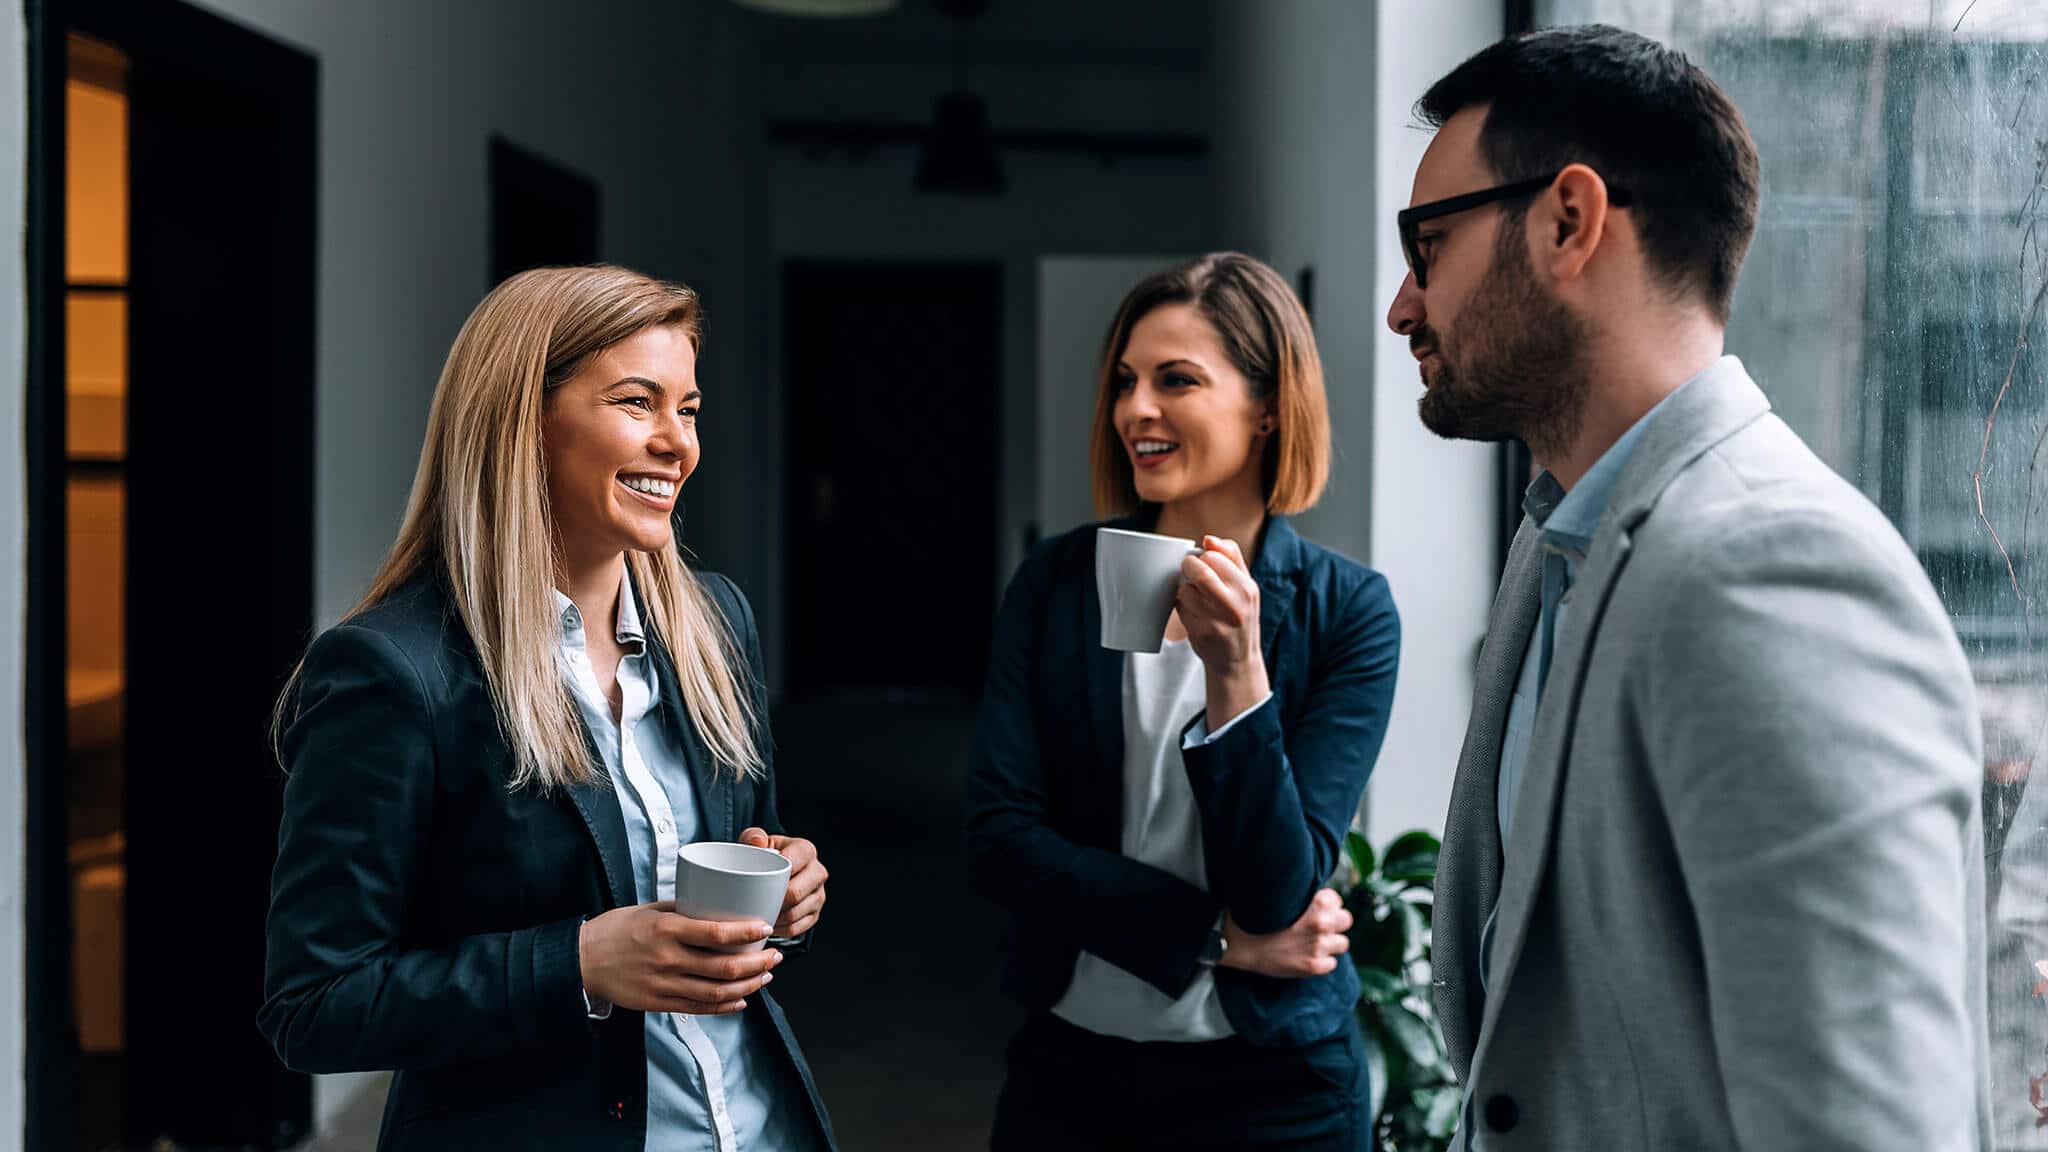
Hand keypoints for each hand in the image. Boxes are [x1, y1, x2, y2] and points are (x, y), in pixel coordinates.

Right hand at [577, 901, 781, 1014]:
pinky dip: (725, 1006)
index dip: (746, 932)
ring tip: (765, 976)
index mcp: (667, 930)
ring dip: (748, 986)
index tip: (765, 926)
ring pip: (717, 992)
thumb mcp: (649, 911)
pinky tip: (742, 999)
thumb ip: (682, 912)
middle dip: (757, 963)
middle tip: (775, 955)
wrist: (581, 961)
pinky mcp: (659, 1003)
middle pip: (724, 967)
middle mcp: (668, 959)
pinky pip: (699, 1008)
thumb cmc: (615, 930)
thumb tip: (716, 907)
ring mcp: (664, 985)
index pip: (716, 932)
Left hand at [739, 827, 827, 938]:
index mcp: (805, 850)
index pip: (793, 866)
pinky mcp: (815, 913)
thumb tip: (757, 842)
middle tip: (755, 905)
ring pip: (796, 913)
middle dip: (774, 902)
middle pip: (796, 893)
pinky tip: (768, 924)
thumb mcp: (756, 842)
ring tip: (759, 916)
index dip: (774, 879)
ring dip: (776, 918)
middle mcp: (817, 871)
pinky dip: (780, 929)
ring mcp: (819, 894)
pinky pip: (797, 928)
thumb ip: (753, 837)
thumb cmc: (764, 856)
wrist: (775, 871)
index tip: (756, 885)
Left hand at [1177, 535, 1270, 726]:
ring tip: (1194, 598)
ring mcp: (1218, 620)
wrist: (1238, 661)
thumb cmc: (1239, 618)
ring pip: (1185, 589)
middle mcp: (1236, 604)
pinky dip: (1182, 608)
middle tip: (1188, 572)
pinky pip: (1181, 609)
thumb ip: (1231, 558)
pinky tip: (1193, 614)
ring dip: (1184, 591)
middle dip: (1188, 568)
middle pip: (1200, 570)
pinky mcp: (1201, 633)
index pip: (1214, 556)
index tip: (1203, 563)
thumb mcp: (1245, 587)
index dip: (1203, 557)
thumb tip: (1209, 539)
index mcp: (1247, 588)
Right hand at [1218, 889, 1351, 978]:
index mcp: (1317, 902)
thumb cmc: (1254, 915)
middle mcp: (1322, 923)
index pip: (1337, 900)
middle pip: (1346, 920)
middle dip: (1334, 923)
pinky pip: (1331, 963)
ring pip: (1342, 944)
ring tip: (1311, 942)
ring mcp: (1318, 946)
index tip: (1316, 909)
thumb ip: (1302, 895)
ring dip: (1330, 943)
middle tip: (1317, 926)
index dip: (1326, 905)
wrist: (1235, 942)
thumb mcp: (1279, 895)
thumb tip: (1315, 897)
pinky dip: (1321, 961)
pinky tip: (1305, 956)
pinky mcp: (1313, 966)